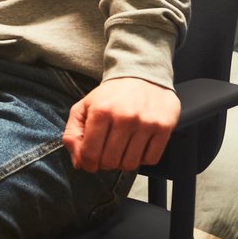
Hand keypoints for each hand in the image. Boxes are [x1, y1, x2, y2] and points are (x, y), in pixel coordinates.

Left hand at [62, 77, 179, 174]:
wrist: (142, 74)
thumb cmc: (111, 96)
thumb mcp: (84, 107)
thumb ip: (73, 133)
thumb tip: (79, 163)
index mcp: (101, 111)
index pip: (90, 153)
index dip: (87, 164)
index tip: (90, 162)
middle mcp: (124, 117)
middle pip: (110, 161)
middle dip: (105, 163)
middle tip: (107, 152)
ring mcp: (146, 123)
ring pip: (130, 163)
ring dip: (123, 162)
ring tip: (122, 148)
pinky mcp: (164, 127)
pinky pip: (150, 159)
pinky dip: (142, 158)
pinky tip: (138, 146)